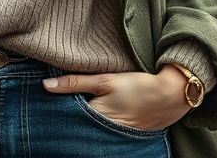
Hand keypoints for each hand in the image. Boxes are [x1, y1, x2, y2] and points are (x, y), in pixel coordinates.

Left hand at [42, 66, 190, 130]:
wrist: (170, 96)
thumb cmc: (137, 86)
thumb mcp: (104, 80)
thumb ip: (75, 83)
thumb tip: (45, 86)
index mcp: (95, 119)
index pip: (67, 116)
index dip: (58, 107)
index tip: (49, 98)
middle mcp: (103, 133)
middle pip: (78, 124)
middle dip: (70, 116)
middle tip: (62, 103)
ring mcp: (113, 136)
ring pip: (90, 128)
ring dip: (84, 119)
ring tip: (83, 107)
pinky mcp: (123, 136)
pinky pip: (103, 132)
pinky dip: (98, 124)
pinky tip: (98, 115)